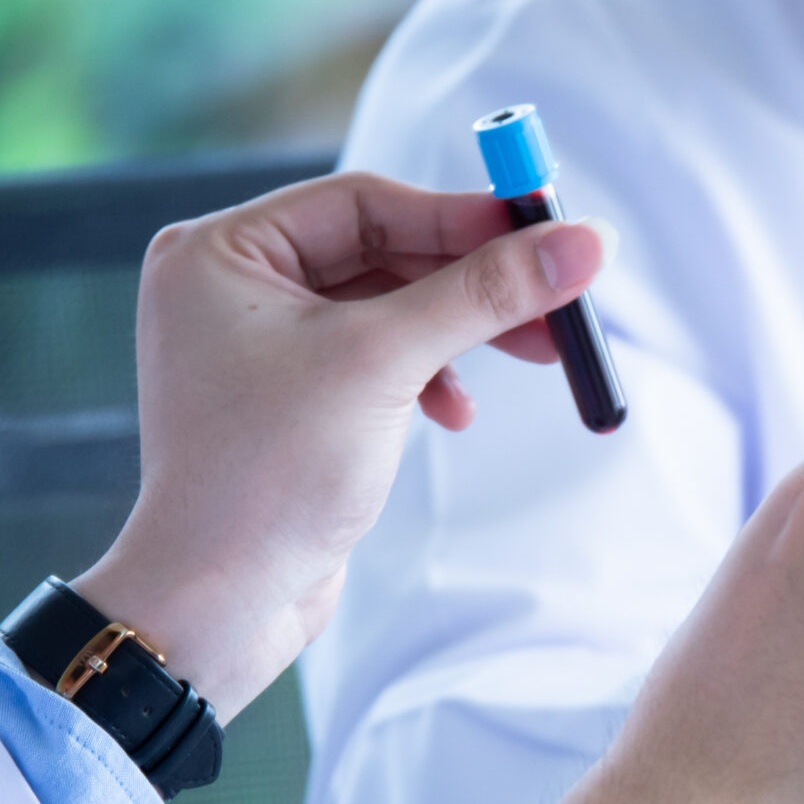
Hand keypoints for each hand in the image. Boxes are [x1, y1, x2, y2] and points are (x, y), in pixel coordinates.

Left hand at [71, 172, 611, 720]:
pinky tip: (456, 413)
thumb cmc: (270, 475)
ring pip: (389, 308)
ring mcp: (259, 346)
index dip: (462, 217)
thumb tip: (582, 243)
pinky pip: (377, 359)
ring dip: (460, 332)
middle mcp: (232, 287)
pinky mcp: (292, 400)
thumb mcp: (386, 365)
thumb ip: (484, 295)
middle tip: (557, 300)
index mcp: (222, 252)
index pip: (365, 203)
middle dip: (474, 282)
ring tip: (532, 357)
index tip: (545, 234)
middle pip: (384, 252)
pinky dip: (427, 375)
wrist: (221, 600)